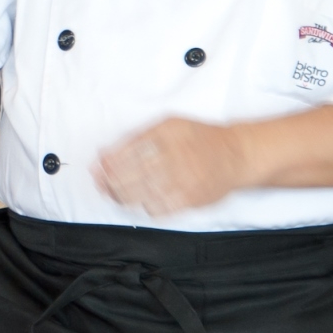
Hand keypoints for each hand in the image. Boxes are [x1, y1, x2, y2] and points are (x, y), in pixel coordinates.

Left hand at [94, 118, 252, 215]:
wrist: (237, 155)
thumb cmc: (199, 137)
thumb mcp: (169, 124)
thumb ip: (138, 136)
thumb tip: (107, 151)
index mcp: (167, 136)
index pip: (128, 152)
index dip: (108, 162)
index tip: (96, 166)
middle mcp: (175, 158)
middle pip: (132, 175)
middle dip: (110, 180)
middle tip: (98, 182)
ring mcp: (184, 181)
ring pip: (142, 194)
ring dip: (122, 195)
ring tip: (111, 193)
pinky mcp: (191, 200)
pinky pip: (160, 208)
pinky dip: (145, 206)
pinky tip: (138, 201)